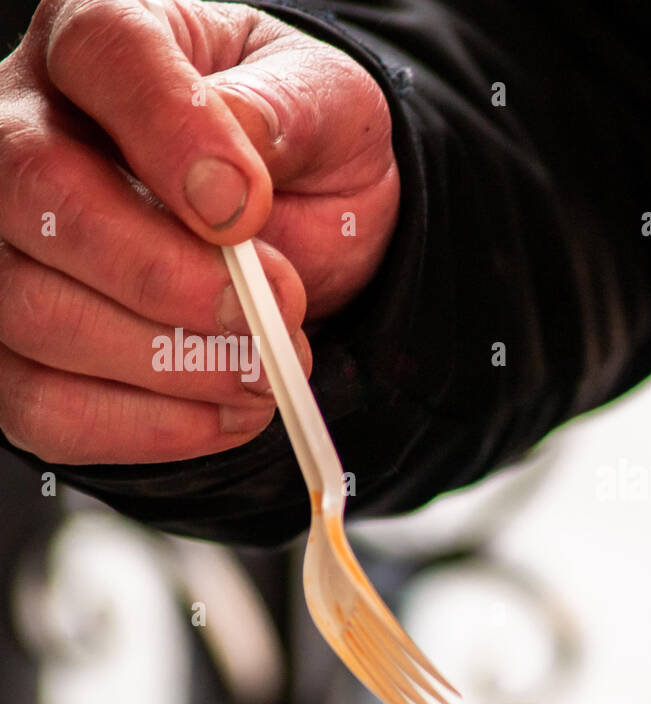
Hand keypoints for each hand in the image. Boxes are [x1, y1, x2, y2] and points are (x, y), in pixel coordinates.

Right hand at [0, 0, 399, 462]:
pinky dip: (146, 427)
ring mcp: (4, 242)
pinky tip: (224, 412)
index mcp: (107, 41)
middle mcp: (26, 128)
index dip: (175, 137)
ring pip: (31, 312)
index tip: (248, 212)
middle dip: (168, 279)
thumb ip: (286, 120)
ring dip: (168, 366)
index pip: (107, 56)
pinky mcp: (15, 344)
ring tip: (266, 372)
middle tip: (274, 318)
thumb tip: (228, 183)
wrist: (297, 225)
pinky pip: (40, 404)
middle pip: (39, 195)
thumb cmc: (298, 153)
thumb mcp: (330, 111)